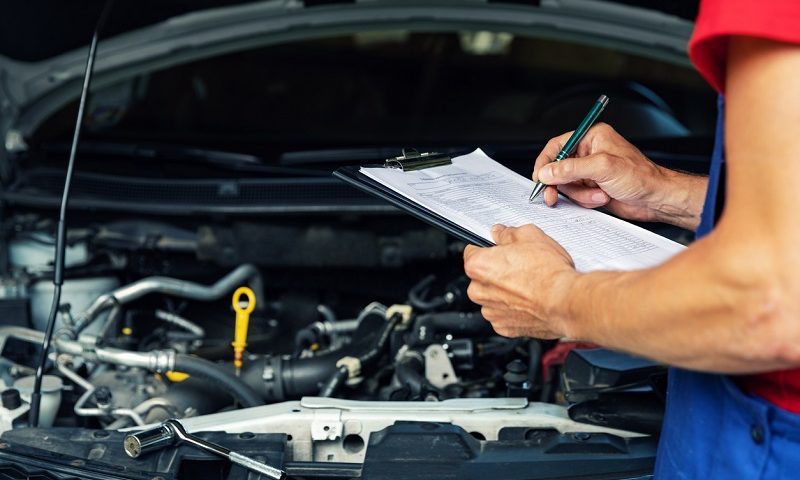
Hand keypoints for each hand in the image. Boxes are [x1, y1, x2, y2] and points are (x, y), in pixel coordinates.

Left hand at [463, 224, 576, 338]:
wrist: (566, 302)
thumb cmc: (549, 273)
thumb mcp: (530, 236)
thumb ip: (508, 233)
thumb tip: (501, 233)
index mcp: (478, 266)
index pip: (472, 251)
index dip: (489, 249)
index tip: (499, 250)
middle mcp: (478, 291)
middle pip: (481, 277)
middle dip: (497, 272)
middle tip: (520, 266)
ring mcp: (491, 312)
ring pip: (492, 297)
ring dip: (505, 292)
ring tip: (529, 285)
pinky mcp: (504, 328)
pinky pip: (504, 314)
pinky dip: (514, 309)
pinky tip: (530, 300)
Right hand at [532, 123, 675, 222]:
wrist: (656, 199)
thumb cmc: (640, 177)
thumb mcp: (603, 168)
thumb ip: (571, 168)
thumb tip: (547, 172)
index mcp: (592, 138)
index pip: (557, 146)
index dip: (546, 162)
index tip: (540, 178)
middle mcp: (589, 153)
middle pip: (558, 168)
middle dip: (561, 184)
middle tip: (552, 196)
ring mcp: (590, 172)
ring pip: (566, 185)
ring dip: (579, 195)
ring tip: (599, 195)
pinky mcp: (592, 187)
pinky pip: (576, 195)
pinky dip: (585, 200)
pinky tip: (602, 198)